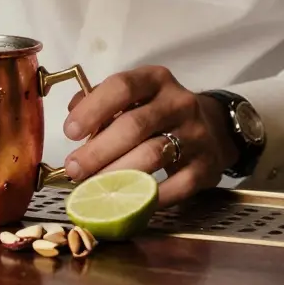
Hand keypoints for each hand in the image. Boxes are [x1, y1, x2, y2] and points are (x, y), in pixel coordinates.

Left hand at [62, 66, 239, 207]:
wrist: (213, 128)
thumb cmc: (159, 112)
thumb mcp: (134, 96)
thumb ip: (102, 101)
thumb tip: (73, 114)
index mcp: (156, 79)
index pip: (122, 86)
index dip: (93, 109)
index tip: (70, 131)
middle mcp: (179, 103)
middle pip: (134, 126)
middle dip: (98, 151)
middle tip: (74, 169)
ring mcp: (196, 134)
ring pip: (152, 155)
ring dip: (117, 175)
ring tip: (93, 188)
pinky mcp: (206, 166)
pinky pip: (176, 186)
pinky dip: (148, 198)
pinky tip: (127, 204)